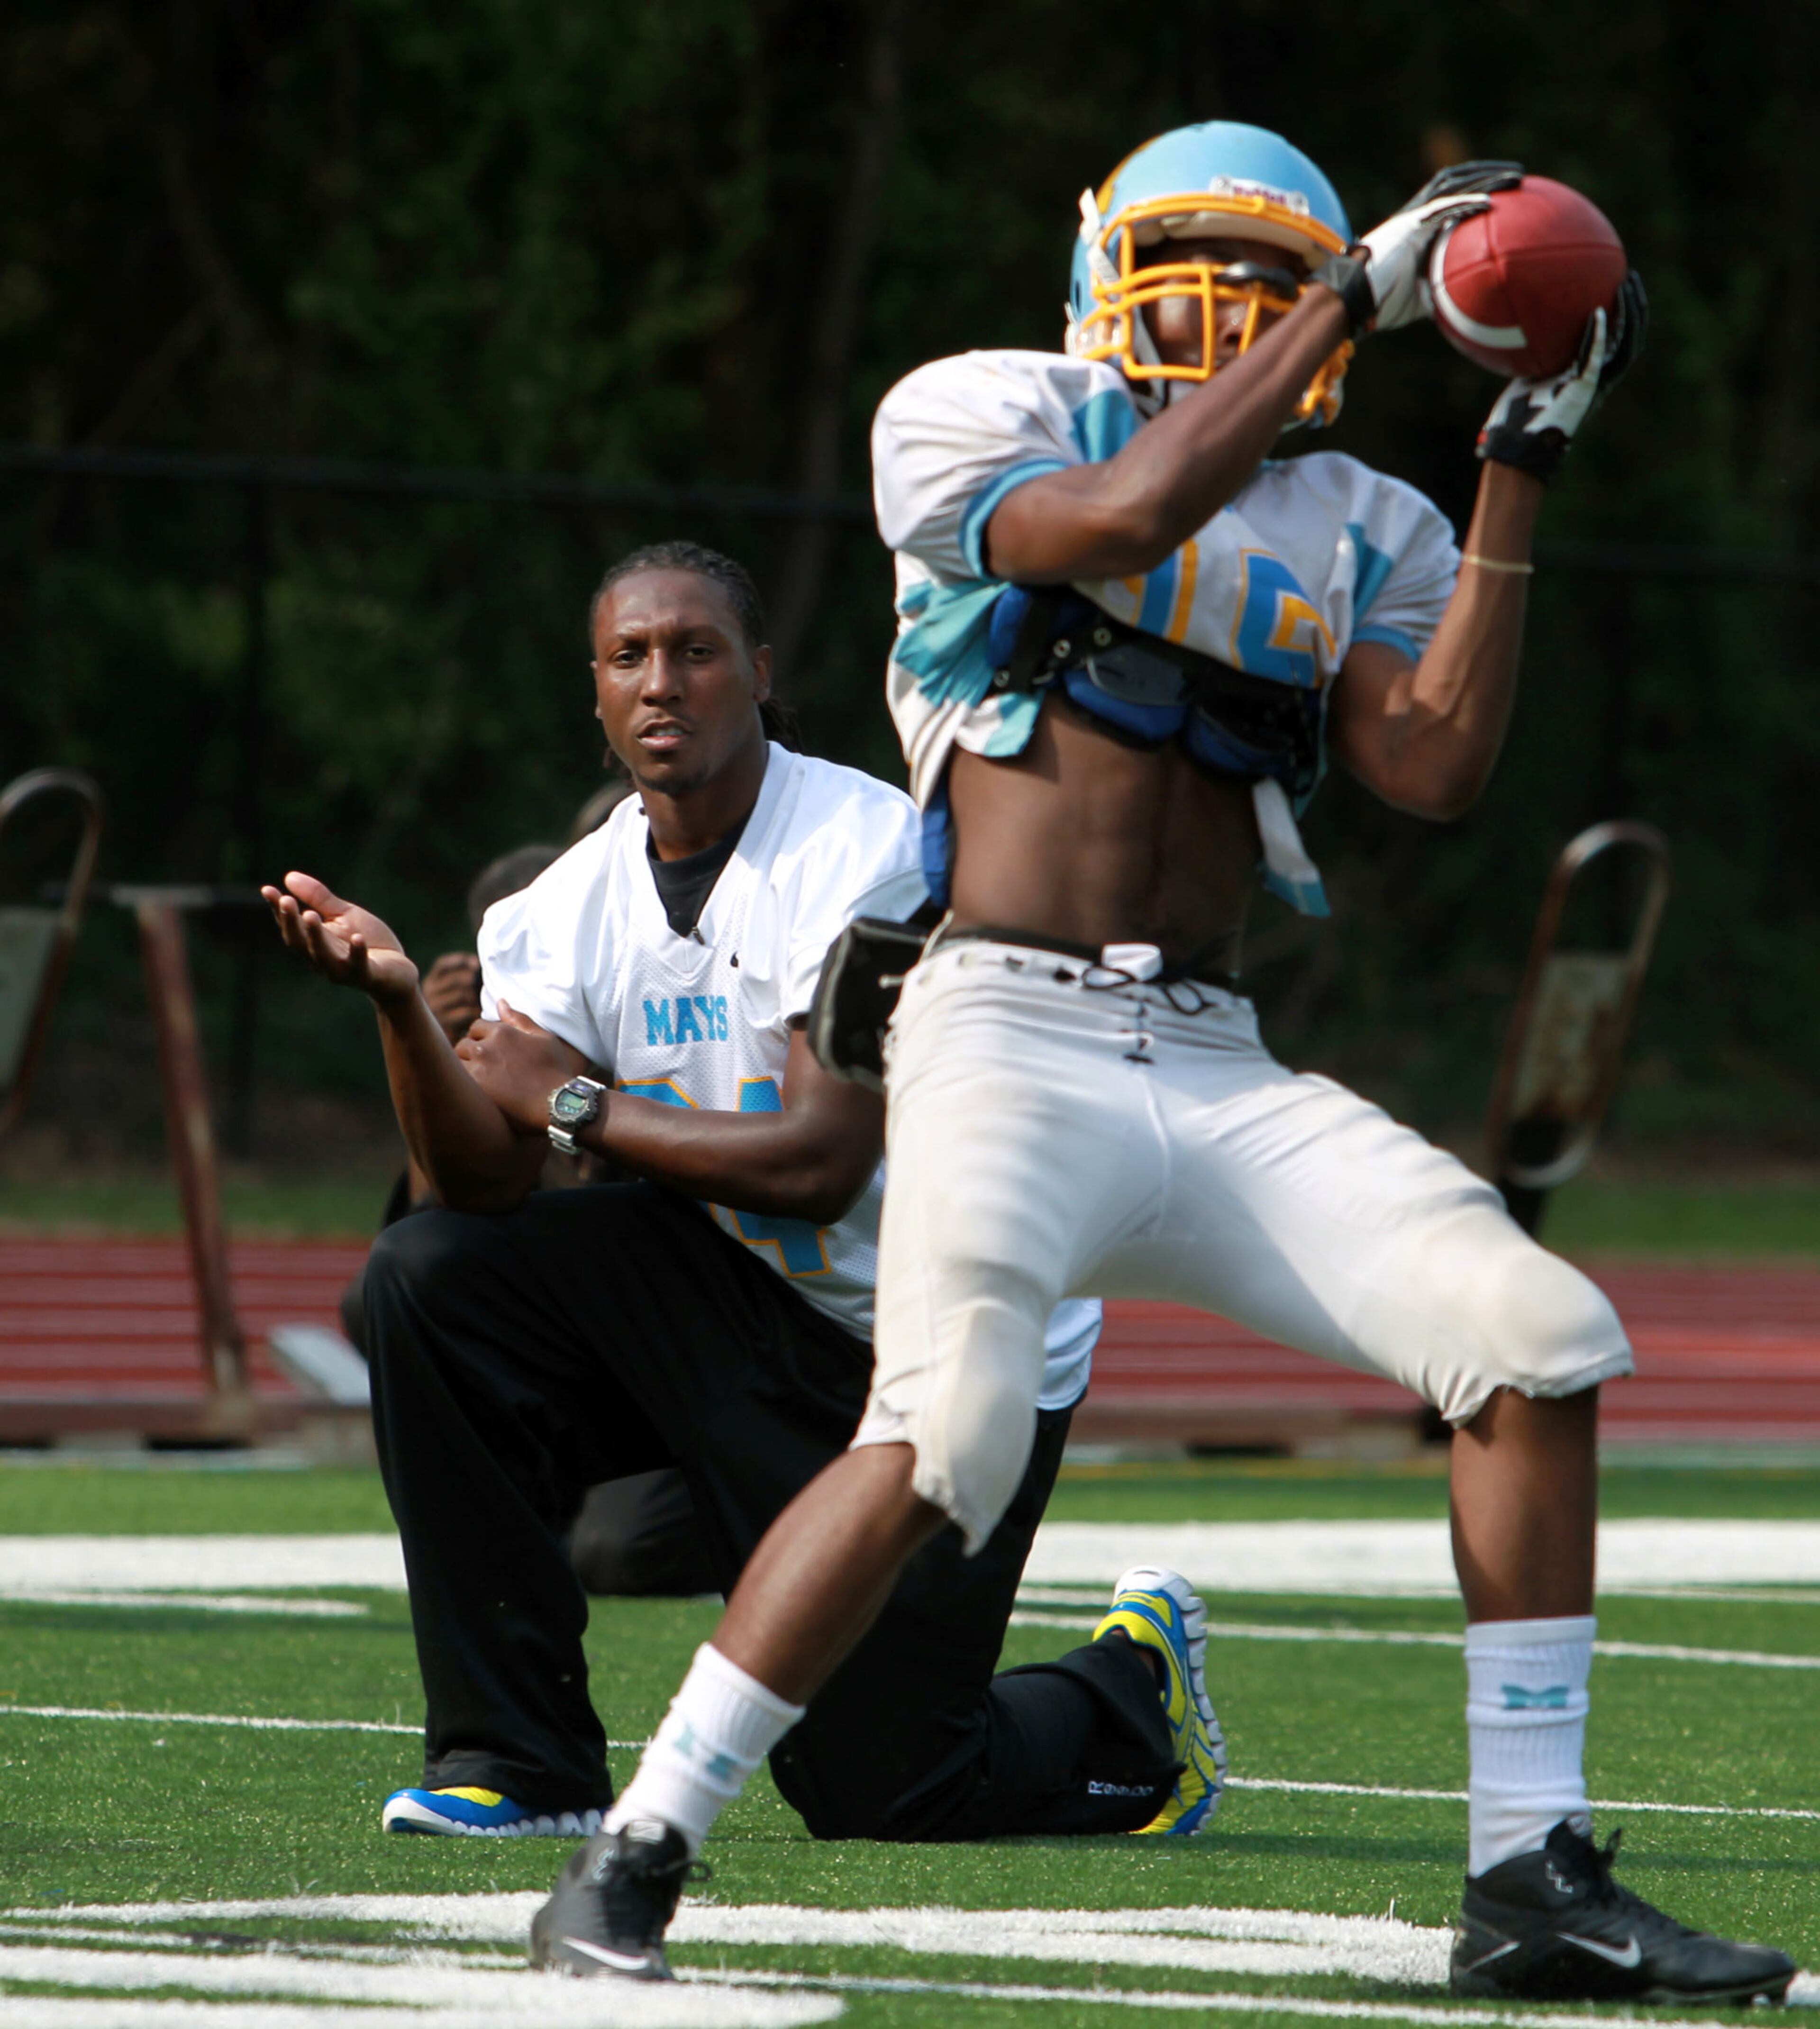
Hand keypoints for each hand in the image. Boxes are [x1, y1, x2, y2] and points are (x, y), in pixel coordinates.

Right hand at [263, 872, 417, 1003]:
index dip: (279, 910)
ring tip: (310, 915)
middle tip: (286, 901)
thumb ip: (319, 899)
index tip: (267, 890)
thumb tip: (288, 877)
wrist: (397, 972)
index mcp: (314, 942)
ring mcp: (343, 969)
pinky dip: (357, 952)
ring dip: (316, 936)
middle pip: (300, 943)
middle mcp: (323, 958)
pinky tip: (357, 938)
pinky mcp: (366, 975)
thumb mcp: (344, 915)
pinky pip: (359, 965)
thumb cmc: (368, 941)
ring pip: (324, 956)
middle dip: (291, 922)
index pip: (291, 926)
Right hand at [422, 951, 483, 1044]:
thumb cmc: (454, 1014)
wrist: (439, 1047)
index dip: (459, 961)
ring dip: (474, 999)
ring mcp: (435, 1010)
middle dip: (471, 982)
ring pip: (461, 995)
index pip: (442, 965)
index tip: (476, 964)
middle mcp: (428, 994)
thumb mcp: (453, 993)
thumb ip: (462, 980)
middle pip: (455, 979)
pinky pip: (465, 1012)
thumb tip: (476, 965)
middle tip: (480, 989)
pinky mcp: (443, 1025)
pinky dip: (474, 1012)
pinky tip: (475, 1016)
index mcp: (430, 983)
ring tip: (477, 1005)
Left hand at [456, 1001, 589, 1135]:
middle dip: (471, 1052)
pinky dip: (463, 1083)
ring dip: (464, 1067)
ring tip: (478, 1078)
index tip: (490, 1050)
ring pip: (457, 1061)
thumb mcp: (543, 1038)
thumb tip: (500, 1002)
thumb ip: (519, 1019)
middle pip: (464, 1044)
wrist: (557, 1103)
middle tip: (483, 1066)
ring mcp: (478, 1068)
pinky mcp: (475, 1090)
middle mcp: (486, 1047)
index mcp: (502, 1032)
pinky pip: (458, 1081)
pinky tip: (476, 1091)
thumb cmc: (555, 1070)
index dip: (482, 1037)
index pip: (478, 1027)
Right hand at [1312, 161, 1522, 334]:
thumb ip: (1440, 291)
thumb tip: (1464, 306)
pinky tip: (1489, 203)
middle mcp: (1415, 216)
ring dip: (1485, 179)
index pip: (1451, 197)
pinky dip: (1467, 205)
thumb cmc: (1380, 302)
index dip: (1477, 188)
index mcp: (1417, 228)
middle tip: (1518, 174)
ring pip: (1454, 188)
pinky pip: (1443, 210)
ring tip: (1515, 177)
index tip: (1503, 189)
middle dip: (1487, 173)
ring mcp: (1412, 218)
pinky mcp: (1409, 226)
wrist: (1354, 299)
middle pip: (1456, 183)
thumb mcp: (1419, 295)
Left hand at [1477, 271, 1646, 480]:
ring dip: (1627, 315)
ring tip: (1625, 286)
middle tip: (1631, 277)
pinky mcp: (1583, 390)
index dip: (1626, 314)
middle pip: (1631, 337)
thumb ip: (1538, 351)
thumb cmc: (1517, 414)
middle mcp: (1599, 378)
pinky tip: (1598, 313)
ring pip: (1624, 345)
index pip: (1619, 339)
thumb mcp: (1531, 372)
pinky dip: (1598, 336)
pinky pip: (1594, 359)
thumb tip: (1517, 323)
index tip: (1621, 284)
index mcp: (1591, 374)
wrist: (1516, 443)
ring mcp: (1595, 384)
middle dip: (1635, 306)